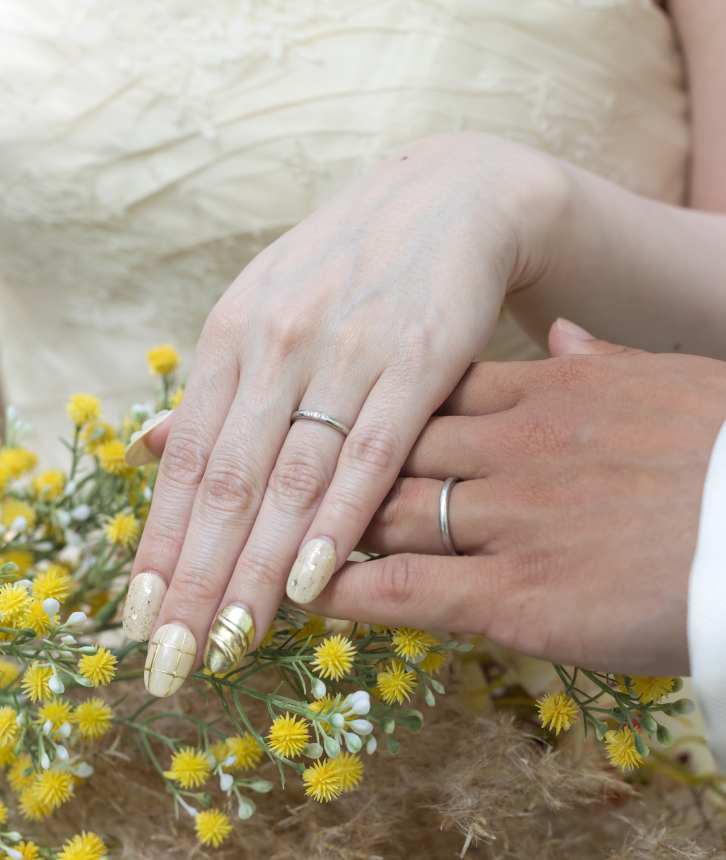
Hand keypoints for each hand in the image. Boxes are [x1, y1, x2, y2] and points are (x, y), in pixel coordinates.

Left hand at [123, 133, 563, 694]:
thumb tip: (143, 451)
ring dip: (257, 570)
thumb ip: (214, 391)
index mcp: (232, 336)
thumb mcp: (266, 312)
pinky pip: (371, 453)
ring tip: (228, 642)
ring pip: (290, 480)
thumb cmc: (353, 272)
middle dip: (196, 580)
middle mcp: (277, 342)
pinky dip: (339, 519)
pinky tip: (315, 580)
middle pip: (227, 484)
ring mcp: (347, 350)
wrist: (454, 197)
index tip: (138, 622)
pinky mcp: (419, 356)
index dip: (160, 547)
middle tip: (172, 662)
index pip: (185, 464)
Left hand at [310, 323, 725, 673]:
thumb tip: (559, 331)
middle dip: (327, 466)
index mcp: (551, 390)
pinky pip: (404, 589)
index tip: (334, 417)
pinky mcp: (515, 596)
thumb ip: (600, 360)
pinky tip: (294, 595)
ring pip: (383, 513)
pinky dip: (341, 590)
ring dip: (316, 529)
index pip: (433, 391)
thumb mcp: (674, 380)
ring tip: (262, 545)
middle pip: (390, 447)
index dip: (378, 408)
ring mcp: (508, 519)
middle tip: (269, 482)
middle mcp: (513, 446)